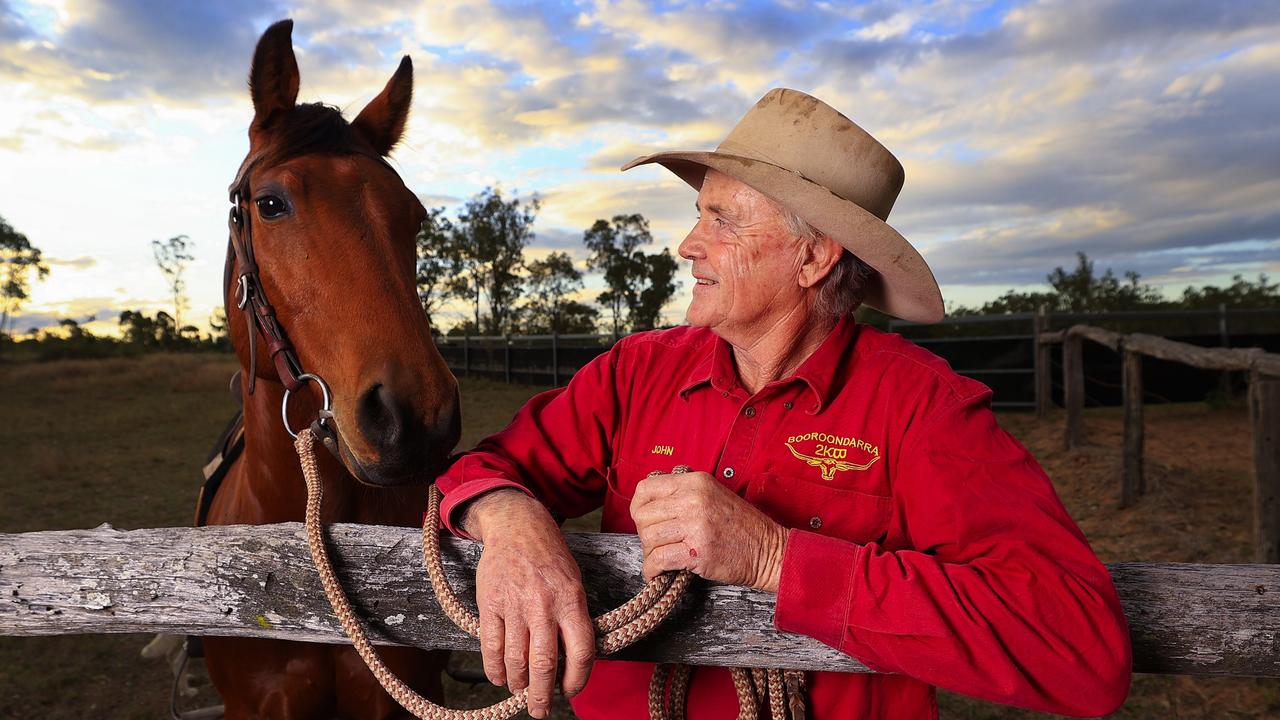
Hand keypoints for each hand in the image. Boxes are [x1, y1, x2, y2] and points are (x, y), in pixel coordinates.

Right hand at [460, 490, 594, 718]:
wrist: (518, 527)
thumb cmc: (551, 558)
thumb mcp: (574, 583)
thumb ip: (574, 619)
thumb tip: (572, 661)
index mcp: (572, 600)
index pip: (581, 651)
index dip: (577, 679)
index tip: (570, 691)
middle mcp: (544, 605)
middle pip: (545, 664)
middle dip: (543, 695)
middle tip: (541, 710)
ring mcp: (515, 604)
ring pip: (516, 660)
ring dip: (519, 684)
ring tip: (521, 692)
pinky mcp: (490, 603)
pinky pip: (491, 646)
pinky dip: (495, 669)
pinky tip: (500, 677)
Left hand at [629, 471, 788, 591]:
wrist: (769, 551)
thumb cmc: (741, 526)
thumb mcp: (714, 493)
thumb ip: (684, 492)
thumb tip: (649, 499)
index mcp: (695, 481)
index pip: (646, 488)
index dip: (638, 507)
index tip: (643, 520)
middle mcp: (693, 499)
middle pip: (644, 515)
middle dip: (645, 534)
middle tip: (657, 544)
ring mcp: (695, 525)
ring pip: (648, 538)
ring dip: (649, 553)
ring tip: (660, 559)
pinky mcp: (697, 551)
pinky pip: (658, 560)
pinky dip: (652, 570)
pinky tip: (657, 574)